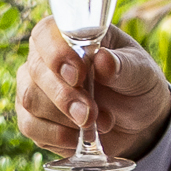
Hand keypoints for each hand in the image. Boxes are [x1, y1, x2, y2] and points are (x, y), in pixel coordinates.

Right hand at [15, 17, 170, 161]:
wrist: (137, 121)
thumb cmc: (136, 85)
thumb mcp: (141, 72)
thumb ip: (123, 65)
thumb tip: (103, 60)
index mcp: (68, 36)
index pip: (45, 34)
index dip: (56, 53)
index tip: (78, 74)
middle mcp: (44, 58)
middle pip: (36, 71)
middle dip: (64, 95)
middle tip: (91, 113)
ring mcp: (34, 87)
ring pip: (31, 100)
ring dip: (64, 117)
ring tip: (100, 122)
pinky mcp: (32, 118)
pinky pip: (30, 126)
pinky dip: (57, 135)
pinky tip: (79, 137)